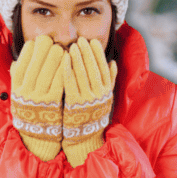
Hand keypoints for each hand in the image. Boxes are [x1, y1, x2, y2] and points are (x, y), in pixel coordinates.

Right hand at [10, 35, 67, 160]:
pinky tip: (69, 61)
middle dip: (44, 50)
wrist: (38, 135)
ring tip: (61, 47)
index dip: (30, 50)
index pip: (21, 63)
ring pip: (47, 71)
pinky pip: (59, 82)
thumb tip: (17, 60)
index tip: (37, 41)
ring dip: (55, 57)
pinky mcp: (53, 102)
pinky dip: (64, 69)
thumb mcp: (19, 95)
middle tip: (52, 41)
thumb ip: (18, 78)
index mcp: (16, 88)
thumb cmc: (30, 110)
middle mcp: (26, 92)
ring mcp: (39, 97)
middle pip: (35, 64)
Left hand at [62, 37, 116, 166]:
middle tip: (81, 40)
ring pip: (83, 74)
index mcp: (107, 91)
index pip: (104, 68)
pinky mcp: (74, 103)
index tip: (93, 42)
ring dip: (78, 58)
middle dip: (87, 52)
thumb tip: (112, 62)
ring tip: (72, 46)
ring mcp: (87, 99)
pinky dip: (68, 69)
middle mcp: (99, 94)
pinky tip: (64, 60)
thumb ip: (109, 80)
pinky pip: (71, 83)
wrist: (84, 137)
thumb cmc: (93, 114)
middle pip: (94, 69)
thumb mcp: (105, 98)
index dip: (98, 54)